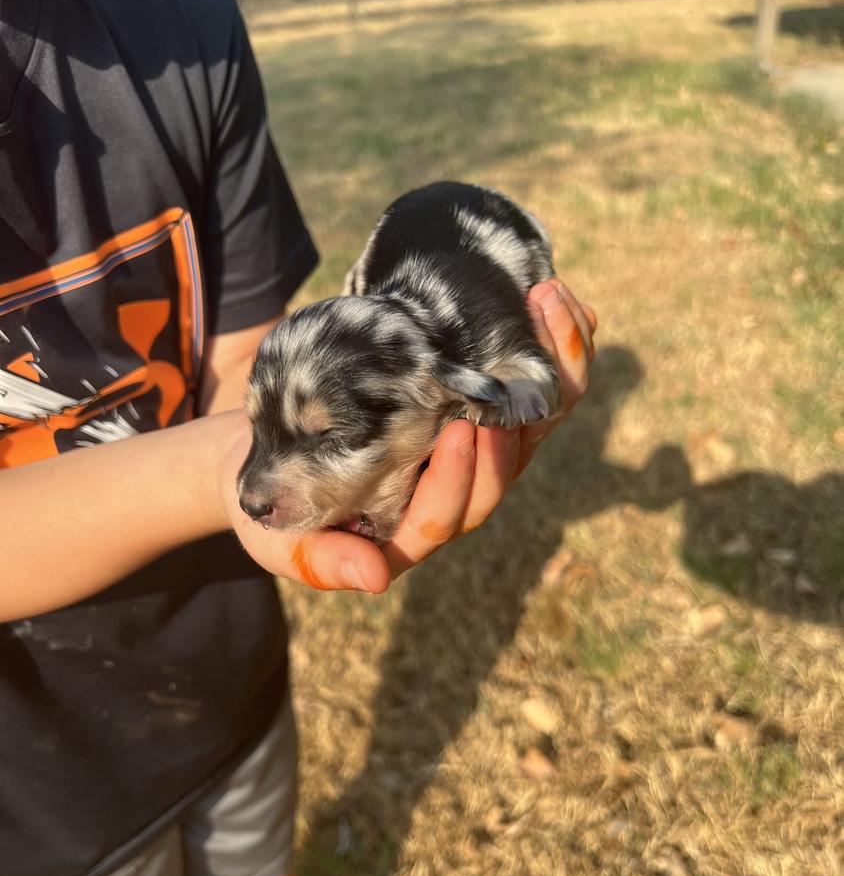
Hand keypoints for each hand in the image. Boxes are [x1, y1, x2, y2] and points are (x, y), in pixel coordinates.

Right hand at [216, 278, 595, 591]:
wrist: (275, 444)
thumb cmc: (275, 498)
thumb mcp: (279, 535)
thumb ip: (321, 560)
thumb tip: (375, 578)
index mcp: (413, 529)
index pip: (451, 515)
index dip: (460, 479)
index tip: (458, 431)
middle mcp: (455, 492)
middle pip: (505, 472)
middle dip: (516, 426)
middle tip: (508, 380)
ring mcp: (474, 448)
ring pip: (534, 422)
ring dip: (553, 369)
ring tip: (547, 305)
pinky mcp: (481, 408)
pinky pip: (533, 383)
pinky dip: (553, 346)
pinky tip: (555, 297)